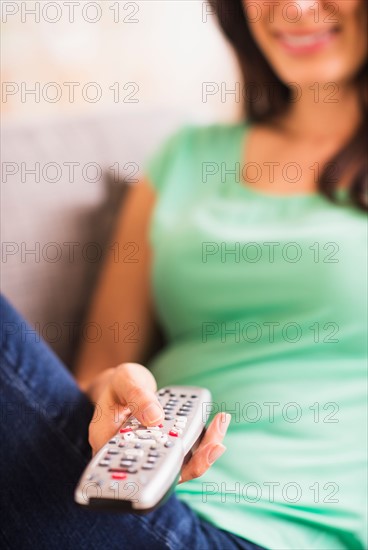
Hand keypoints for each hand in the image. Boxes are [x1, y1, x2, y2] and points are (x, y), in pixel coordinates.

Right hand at [86, 363, 230, 482]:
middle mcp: (134, 457)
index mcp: (110, 446)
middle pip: (164, 472)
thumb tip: (155, 418)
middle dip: (195, 461)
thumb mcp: (124, 380)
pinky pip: (189, 450)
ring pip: (181, 464)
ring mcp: (154, 455)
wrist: (126, 385)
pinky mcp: (169, 447)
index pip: (133, 470)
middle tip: (215, 445)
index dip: (158, 474)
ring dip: (205, 450)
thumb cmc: (120, 384)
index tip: (181, 459)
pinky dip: (205, 439)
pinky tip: (218, 421)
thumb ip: (137, 396)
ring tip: (220, 425)